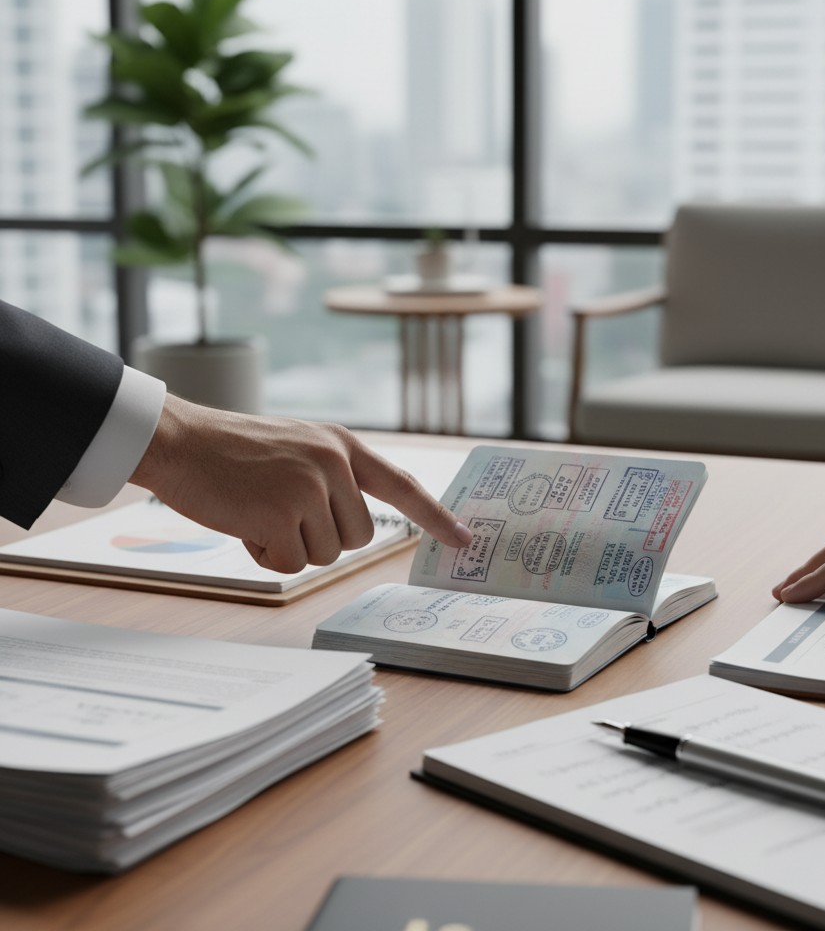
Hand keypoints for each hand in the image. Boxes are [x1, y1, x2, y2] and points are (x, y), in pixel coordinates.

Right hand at [130, 395, 471, 572]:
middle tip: (280, 513)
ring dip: (290, 546)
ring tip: (258, 511)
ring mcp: (310, 486)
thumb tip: (356, 527)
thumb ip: (332, 476)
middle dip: (322, 538)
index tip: (465, 539)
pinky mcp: (282, 512)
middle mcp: (334, 462)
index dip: (436, 516)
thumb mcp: (297, 448)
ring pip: (326, 553)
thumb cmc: (232, 452)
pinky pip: (291, 563)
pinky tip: (244, 524)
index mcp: (341, 445)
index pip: (403, 485)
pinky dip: (265, 555)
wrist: (180, 440)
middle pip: (359, 536)